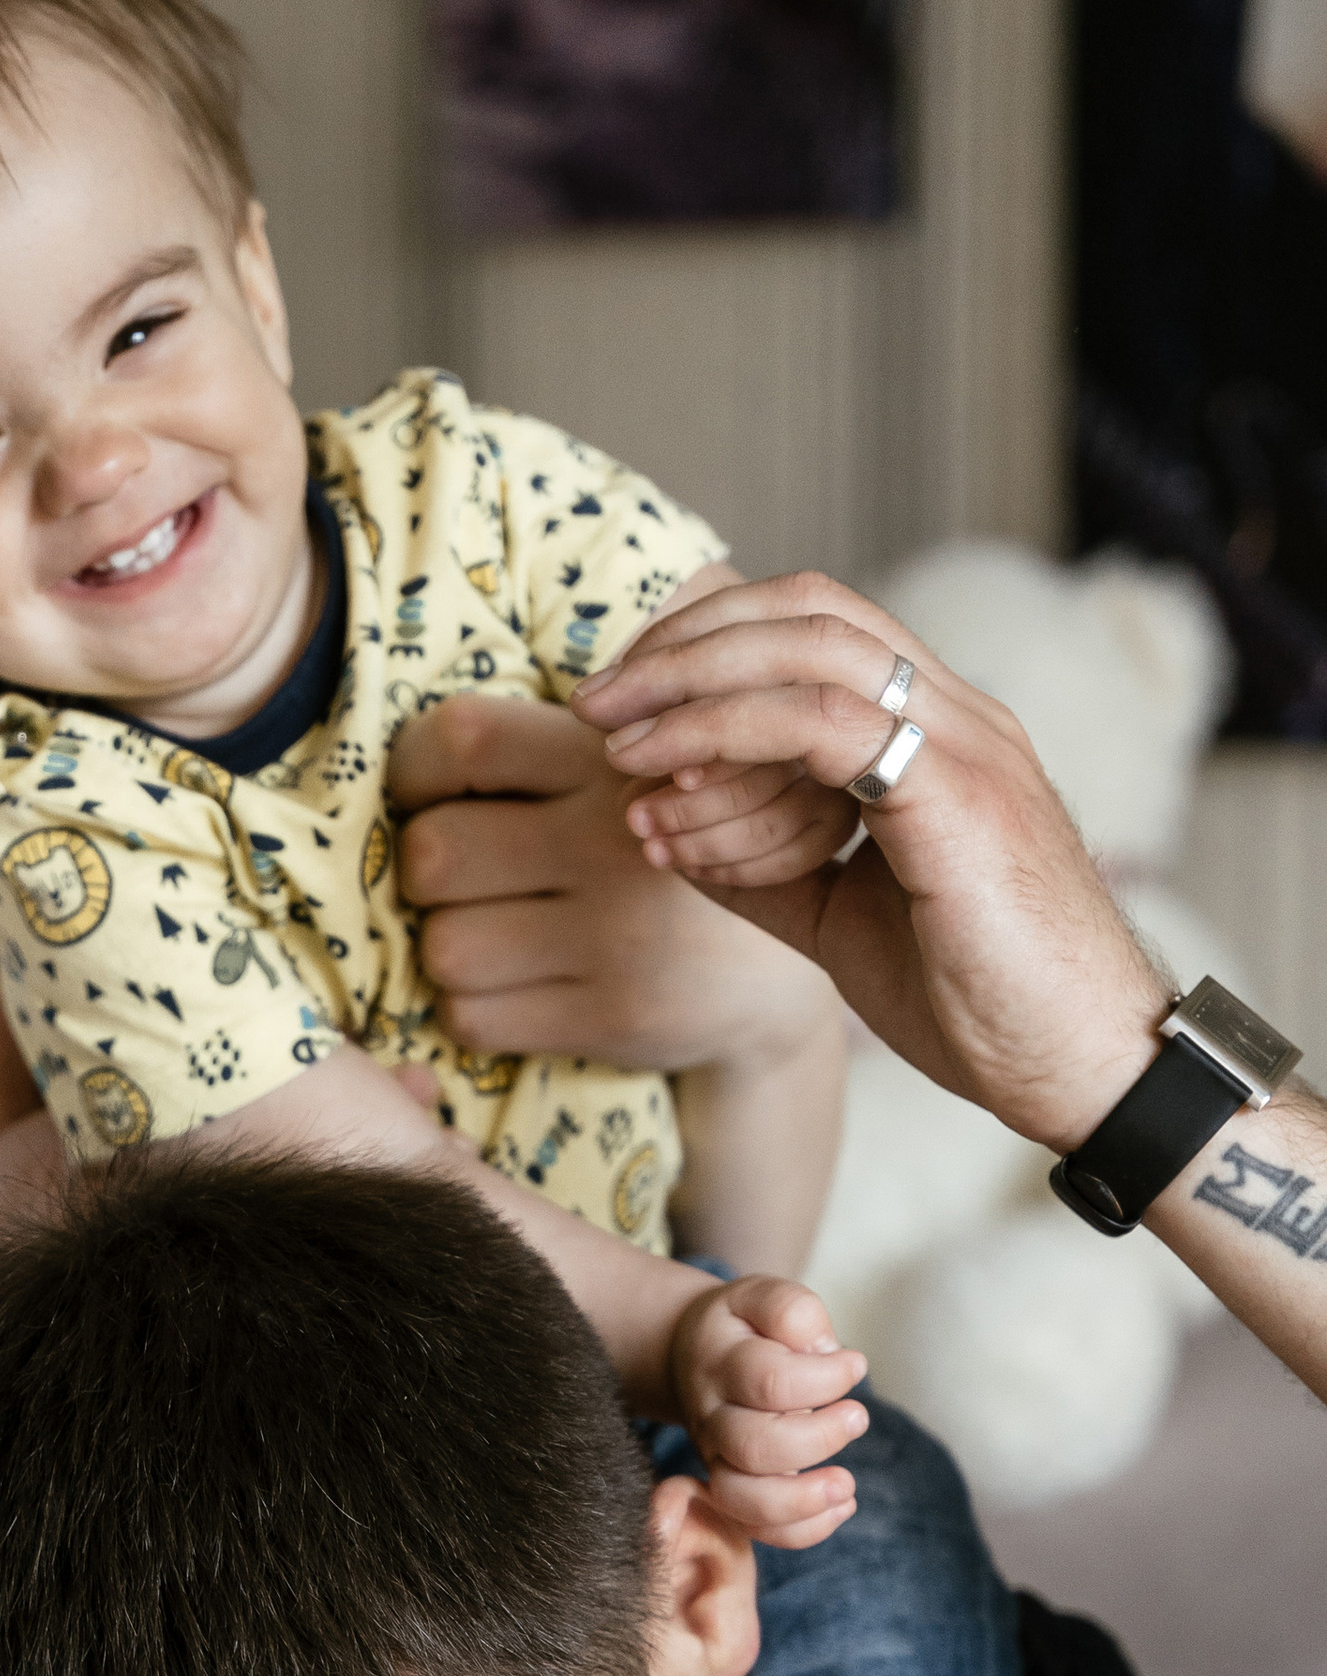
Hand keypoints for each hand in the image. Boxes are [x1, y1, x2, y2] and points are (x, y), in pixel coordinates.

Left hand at [388, 690, 828, 1075]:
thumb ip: (531, 753)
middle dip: (427, 874)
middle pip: (432, 853)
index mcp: (609, 758)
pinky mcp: (614, 1015)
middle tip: (469, 880)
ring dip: (449, 948)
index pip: (461, 739)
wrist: (769, 976)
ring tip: (499, 935)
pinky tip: (519, 987)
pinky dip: (474, 1008)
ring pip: (443, 946)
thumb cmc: (654, 859)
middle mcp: (616, 838)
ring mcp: (618, 935)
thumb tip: (389, 773)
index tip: (431, 797)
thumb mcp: (624, 775)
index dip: (415, 771)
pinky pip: (473, 1017)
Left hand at [571, 572, 1172, 1155]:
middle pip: (807, 606)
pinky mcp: (960, 798)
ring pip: (810, 647)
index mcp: (937, 732)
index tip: (625, 701)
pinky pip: (825, 728)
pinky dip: (730, 745)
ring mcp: (966, 746)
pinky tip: (670, 800)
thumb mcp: (841, 919)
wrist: (1078, 1069)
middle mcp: (958, 715)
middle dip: (685, 642)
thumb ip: (764, 864)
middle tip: (598, 703)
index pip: (816, 623)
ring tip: (617, 746)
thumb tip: (664, 828)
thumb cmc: (977, 1000)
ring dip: (692, 687)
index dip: (708, 640)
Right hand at [670, 1273, 866, 1550]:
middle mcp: (712, 1418)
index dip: (824, 1378)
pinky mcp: (731, 1489)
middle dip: (819, 1438)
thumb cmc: (744, 1328)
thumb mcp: (762, 1296)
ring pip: (744, 1499)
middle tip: (858, 1417)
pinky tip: (841, 1505)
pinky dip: (801, 1531)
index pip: (769, 1381)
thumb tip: (823, 1351)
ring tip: (847, 1485)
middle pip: (755, 1447)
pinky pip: (755, 1528)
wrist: (690, 1356)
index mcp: (721, 1364)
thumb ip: (792, 1311)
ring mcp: (716, 1459)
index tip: (855, 1364)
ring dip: (802, 1501)